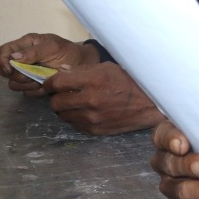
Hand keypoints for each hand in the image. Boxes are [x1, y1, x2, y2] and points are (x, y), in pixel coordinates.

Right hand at [0, 33, 97, 97]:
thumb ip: (34, 51)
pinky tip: (46, 85)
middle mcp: (23, 59)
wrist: (82, 65)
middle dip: (20, 75)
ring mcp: (27, 73)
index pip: (4, 52)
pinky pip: (26, 92)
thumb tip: (13, 58)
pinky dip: (36, 90)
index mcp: (26, 45)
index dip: (2, 61)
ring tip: (43, 79)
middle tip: (35, 74)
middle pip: (7, 72)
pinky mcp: (33, 85)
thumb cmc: (68, 52)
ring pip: (14, 84)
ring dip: (28, 84)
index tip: (10, 70)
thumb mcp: (54, 47)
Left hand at [40, 62, 164, 134]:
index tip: (49, 83)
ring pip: (62, 115)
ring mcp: (92, 118)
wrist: (150, 104)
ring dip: (65, 108)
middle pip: (55, 102)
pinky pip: (74, 124)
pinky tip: (85, 111)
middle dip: (56, 97)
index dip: (49, 83)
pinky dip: (75, 118)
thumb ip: (82, 70)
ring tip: (76, 103)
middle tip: (63, 93)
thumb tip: (61, 72)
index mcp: (93, 80)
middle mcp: (90, 100)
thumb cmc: (129, 81)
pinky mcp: (95, 130)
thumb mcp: (107, 68)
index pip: (57, 83)